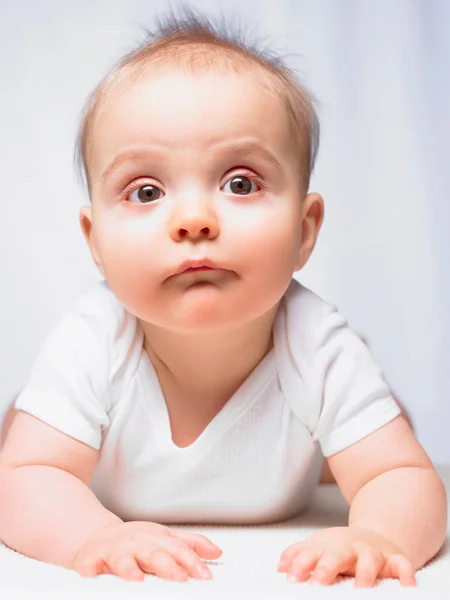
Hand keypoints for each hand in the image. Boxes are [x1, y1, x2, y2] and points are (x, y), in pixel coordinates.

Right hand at [72, 521, 222, 581]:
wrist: (97, 537)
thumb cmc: (135, 541)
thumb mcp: (164, 539)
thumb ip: (191, 546)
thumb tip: (217, 553)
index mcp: (156, 539)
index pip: (177, 550)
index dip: (191, 562)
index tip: (204, 575)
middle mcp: (136, 543)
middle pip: (153, 554)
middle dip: (167, 565)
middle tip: (180, 578)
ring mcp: (113, 551)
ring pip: (122, 559)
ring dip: (129, 568)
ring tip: (137, 580)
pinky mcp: (90, 559)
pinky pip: (88, 567)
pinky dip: (89, 573)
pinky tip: (93, 579)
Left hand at [277, 526, 415, 586]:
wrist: (373, 537)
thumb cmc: (340, 548)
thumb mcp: (317, 547)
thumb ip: (298, 555)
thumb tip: (280, 567)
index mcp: (329, 547)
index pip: (312, 553)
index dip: (301, 564)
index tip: (291, 578)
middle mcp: (350, 548)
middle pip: (338, 554)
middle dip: (327, 566)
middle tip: (318, 581)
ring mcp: (373, 553)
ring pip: (370, 559)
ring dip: (365, 572)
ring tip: (361, 587)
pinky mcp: (394, 559)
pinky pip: (403, 565)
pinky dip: (406, 574)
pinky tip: (406, 587)